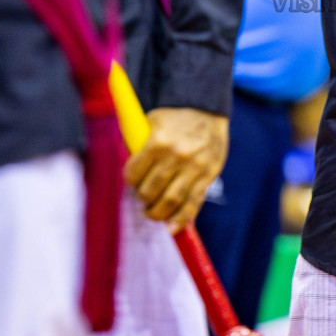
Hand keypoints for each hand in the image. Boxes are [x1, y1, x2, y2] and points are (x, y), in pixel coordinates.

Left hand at [122, 107, 228, 230]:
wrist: (207, 108)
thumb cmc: (174, 116)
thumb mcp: (151, 122)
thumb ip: (139, 145)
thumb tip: (127, 170)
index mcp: (158, 142)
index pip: (134, 174)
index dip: (130, 180)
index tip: (131, 181)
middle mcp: (176, 157)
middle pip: (151, 191)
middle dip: (142, 198)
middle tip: (142, 196)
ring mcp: (194, 168)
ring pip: (171, 202)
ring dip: (158, 213)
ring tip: (152, 212)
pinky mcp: (208, 176)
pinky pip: (194, 203)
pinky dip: (181, 219)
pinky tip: (171, 227)